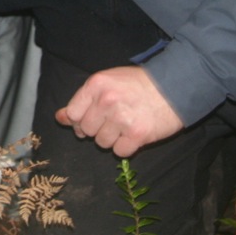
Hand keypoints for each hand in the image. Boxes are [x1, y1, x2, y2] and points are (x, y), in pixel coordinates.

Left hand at [56, 66, 182, 156]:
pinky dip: (127, 147)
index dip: (80, 120)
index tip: (93, 118)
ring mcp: (122, 118)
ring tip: (127, 124)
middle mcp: (106, 101)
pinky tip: (135, 133)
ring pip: (102, 143)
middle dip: (98, 129)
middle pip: (86, 131)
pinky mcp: (138, 134)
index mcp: (96, 85)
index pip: (72, 114)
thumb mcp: (107, 83)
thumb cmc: (139, 84)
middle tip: (115, 119)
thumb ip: (83, 100)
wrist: (175, 86)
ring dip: (113, 138)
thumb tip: (60, 118)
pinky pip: (120, 152)